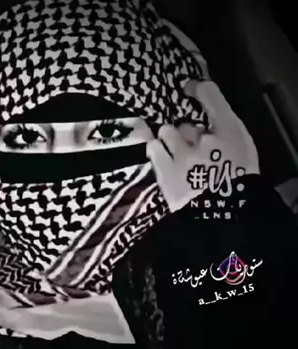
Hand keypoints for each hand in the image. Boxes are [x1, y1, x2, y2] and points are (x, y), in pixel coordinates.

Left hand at [147, 80, 259, 211]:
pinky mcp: (164, 168)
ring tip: (175, 154)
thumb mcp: (243, 155)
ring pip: (167, 132)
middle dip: (187, 134)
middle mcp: (204, 137)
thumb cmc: (239, 186)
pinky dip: (156, 150)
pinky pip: (153, 147)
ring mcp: (181, 152)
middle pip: (186, 124)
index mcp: (230, 132)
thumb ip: (226, 137)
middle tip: (191, 148)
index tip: (190, 87)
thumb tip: (206, 130)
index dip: (199, 88)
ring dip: (169, 141)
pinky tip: (160, 155)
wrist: (223, 215)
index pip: (211, 96)